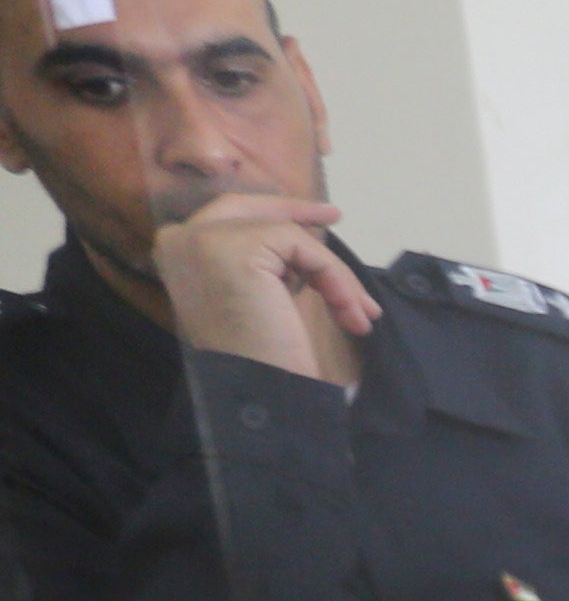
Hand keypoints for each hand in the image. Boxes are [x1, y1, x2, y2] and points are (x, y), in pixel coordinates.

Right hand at [149, 196, 370, 384]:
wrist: (260, 392)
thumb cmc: (260, 360)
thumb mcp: (254, 299)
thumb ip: (263, 266)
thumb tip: (301, 245)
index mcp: (178, 254)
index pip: (230, 216)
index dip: (275, 212)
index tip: (321, 217)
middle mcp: (180, 239)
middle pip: (248, 208)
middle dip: (296, 211)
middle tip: (336, 216)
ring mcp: (202, 239)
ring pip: (286, 234)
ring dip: (333, 275)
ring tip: (358, 314)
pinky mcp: (233, 246)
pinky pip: (301, 245)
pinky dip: (332, 276)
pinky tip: (347, 311)